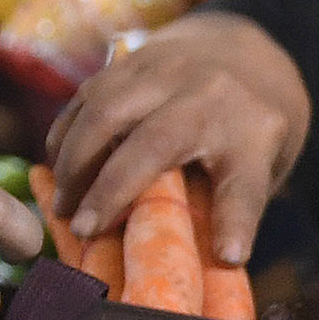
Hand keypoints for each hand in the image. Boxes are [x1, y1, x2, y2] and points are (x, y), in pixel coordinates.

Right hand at [45, 13, 308, 263]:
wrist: (244, 53)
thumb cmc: (247, 132)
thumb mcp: (260, 169)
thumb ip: (231, 208)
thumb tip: (210, 265)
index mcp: (254, 134)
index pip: (246, 185)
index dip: (236, 225)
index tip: (227, 258)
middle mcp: (212, 94)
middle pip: (157, 142)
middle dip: (111, 190)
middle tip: (81, 231)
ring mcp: (169, 70)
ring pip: (108, 111)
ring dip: (75, 161)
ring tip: (63, 205)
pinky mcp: (133, 57)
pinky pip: (88, 95)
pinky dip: (66, 133)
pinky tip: (58, 169)